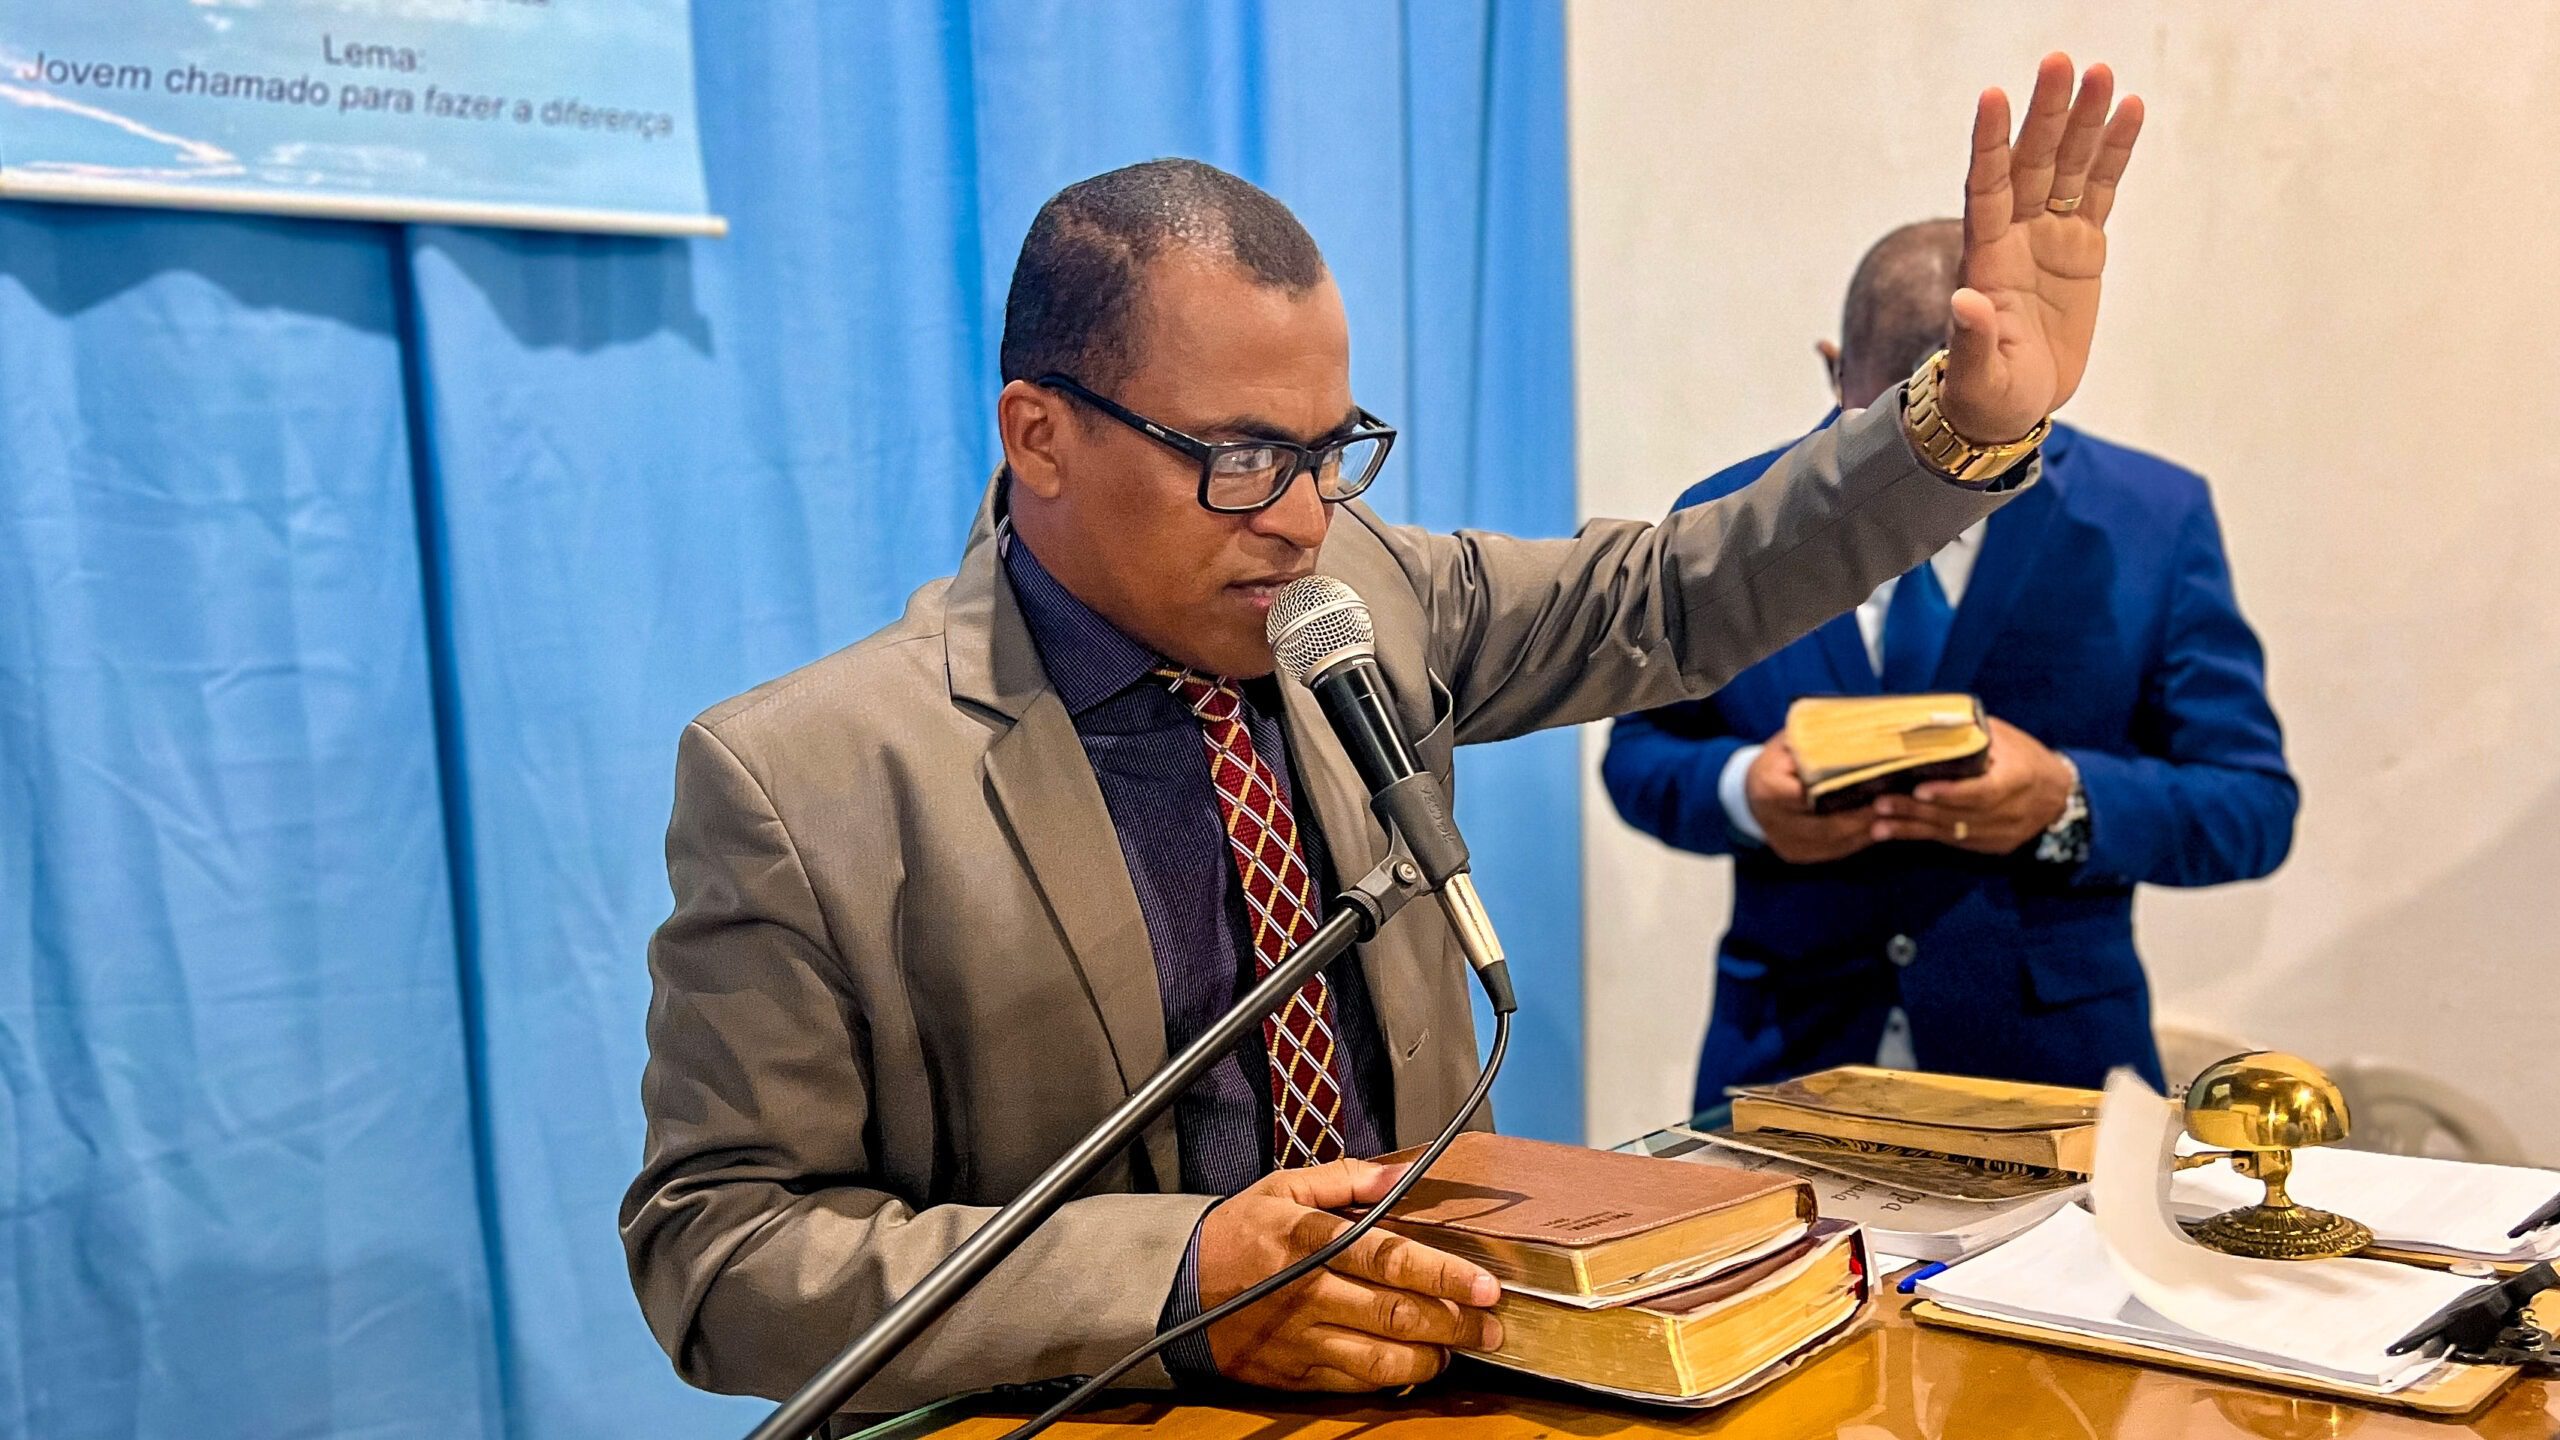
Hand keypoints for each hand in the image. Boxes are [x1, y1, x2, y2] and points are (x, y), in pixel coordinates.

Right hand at [1195, 1158, 1503, 1391]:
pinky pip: (1357, 1383)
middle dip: (1457, 1324)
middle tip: (1492, 1325)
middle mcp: (1309, 1292)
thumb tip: (1396, 1175)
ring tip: (1460, 1347)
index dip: (1444, 1274)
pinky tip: (1418, 1364)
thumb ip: (1344, 1179)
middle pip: (1398, 1314)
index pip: (1390, 1258)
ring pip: (1384, 1359)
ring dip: (1433, 1357)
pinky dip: (1396, 1378)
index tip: (1486, 1285)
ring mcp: (1303, 1338)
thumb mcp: (1282, 1188)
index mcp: (1309, 1240)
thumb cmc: (1236, 1234)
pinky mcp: (1296, 1373)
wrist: (1176, 1287)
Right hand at [1745, 735, 1881, 865]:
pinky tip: (1876, 826)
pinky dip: (1858, 840)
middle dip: (1863, 816)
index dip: (1845, 792)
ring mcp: (1785, 842)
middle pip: (1828, 825)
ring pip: (1835, 842)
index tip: (1874, 784)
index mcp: (1770, 788)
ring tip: (1892, 815)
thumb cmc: (1776, 763)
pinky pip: (1834, 851)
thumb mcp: (1789, 743)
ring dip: (1866, 830)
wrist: (1747, 795)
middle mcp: (1775, 820)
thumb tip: (1862, 736)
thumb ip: (1817, 742)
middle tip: (1894, 803)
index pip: (1812, 795)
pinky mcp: (1795, 854)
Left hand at [1868, 717, 2073, 854]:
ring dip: (1912, 829)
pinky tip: (1894, 833)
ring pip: (1952, 834)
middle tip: (1881, 804)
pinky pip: (1953, 843)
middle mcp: (2011, 812)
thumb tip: (1926, 722)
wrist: (2058, 796)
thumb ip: (1971, 733)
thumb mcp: (2005, 737)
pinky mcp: (1991, 846)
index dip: (1951, 794)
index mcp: (2018, 779)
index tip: (1920, 790)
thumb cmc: (2025, 757)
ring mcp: (2001, 833)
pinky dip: (1923, 837)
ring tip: (1877, 825)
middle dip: (1916, 812)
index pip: (1984, 791)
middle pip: (1959, 816)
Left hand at [1938, 53, 2144, 441]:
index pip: (1985, 189)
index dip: (1990, 144)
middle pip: (2030, 163)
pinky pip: (2099, 190)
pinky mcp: (2081, 247)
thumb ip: (1972, 340)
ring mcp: (2048, 236)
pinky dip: (2113, 152)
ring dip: (2082, 121)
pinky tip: (2130, 109)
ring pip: (2066, 167)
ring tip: (2100, 73)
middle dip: (2046, 115)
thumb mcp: (1978, 377)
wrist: (2012, 406)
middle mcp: (2014, 236)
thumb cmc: (1986, 395)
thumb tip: (1964, 301)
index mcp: (1985, 259)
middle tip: (2060, 62)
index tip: (1994, 96)